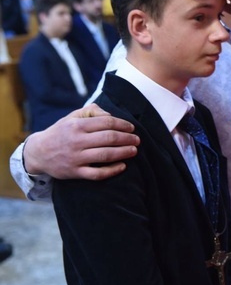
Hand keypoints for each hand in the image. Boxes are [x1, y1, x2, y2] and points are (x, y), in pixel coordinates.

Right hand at [23, 104, 139, 179]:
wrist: (38, 152)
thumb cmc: (61, 132)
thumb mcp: (73, 116)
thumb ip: (92, 111)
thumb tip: (111, 116)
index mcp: (77, 125)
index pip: (107, 122)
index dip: (123, 125)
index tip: (132, 128)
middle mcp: (77, 141)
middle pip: (109, 138)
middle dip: (127, 138)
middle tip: (137, 140)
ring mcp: (75, 158)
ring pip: (105, 155)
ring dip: (123, 152)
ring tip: (134, 150)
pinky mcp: (74, 172)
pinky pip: (96, 174)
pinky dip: (112, 171)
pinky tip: (122, 166)